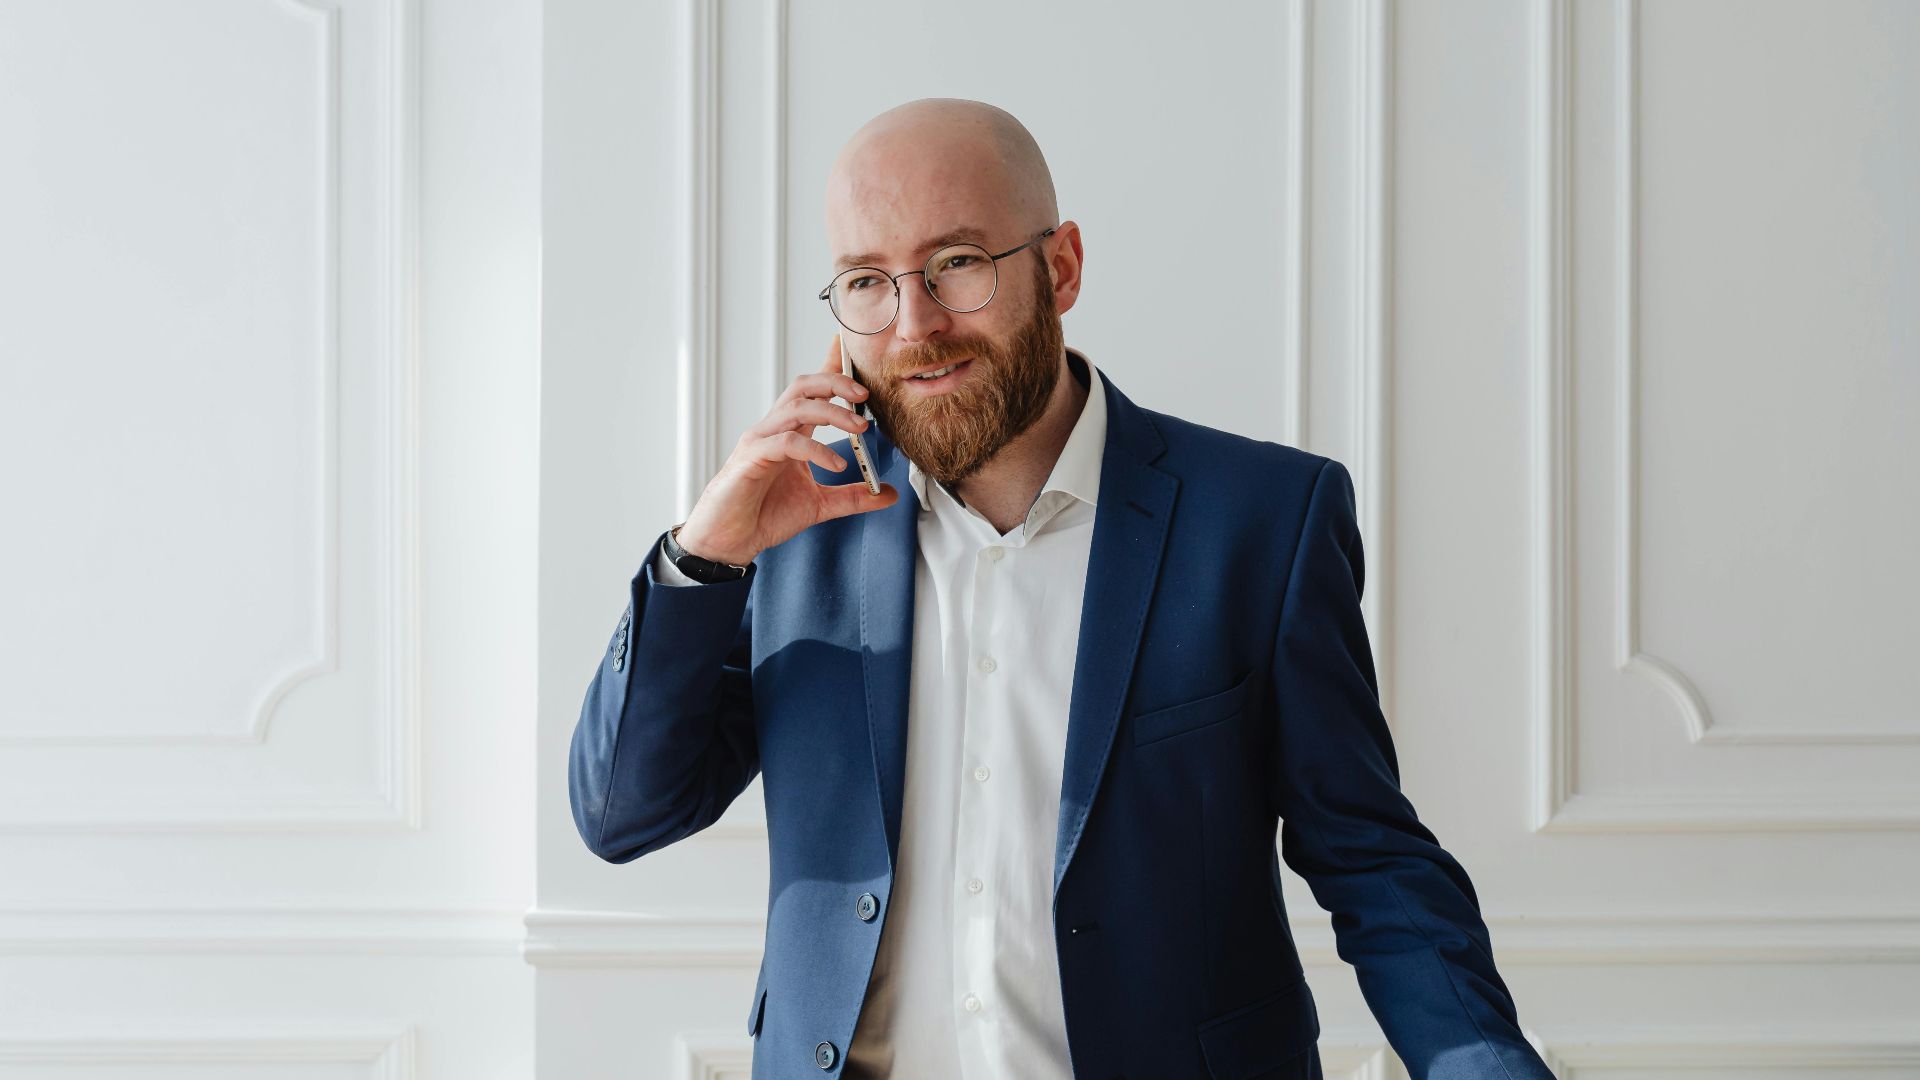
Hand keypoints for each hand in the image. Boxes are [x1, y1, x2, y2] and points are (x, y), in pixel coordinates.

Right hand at [672, 335, 897, 564]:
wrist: (730, 541)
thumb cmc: (764, 515)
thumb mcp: (820, 505)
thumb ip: (853, 496)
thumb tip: (888, 493)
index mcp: (789, 433)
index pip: (812, 392)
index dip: (831, 367)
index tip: (853, 352)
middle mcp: (774, 429)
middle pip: (804, 387)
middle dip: (835, 383)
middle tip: (864, 396)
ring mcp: (760, 441)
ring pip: (796, 407)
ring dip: (832, 413)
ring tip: (859, 430)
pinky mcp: (752, 458)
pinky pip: (787, 443)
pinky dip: (816, 450)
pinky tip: (837, 465)